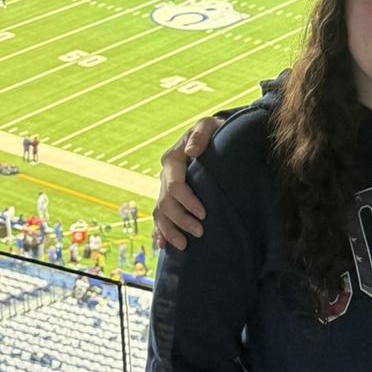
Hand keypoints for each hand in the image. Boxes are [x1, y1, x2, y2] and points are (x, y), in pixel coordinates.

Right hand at [151, 116, 223, 249]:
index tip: (203, 213)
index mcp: (172, 159)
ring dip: (169, 231)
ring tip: (183, 246)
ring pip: (160, 213)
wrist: (211, 135)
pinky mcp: (169, 196)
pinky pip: (159, 216)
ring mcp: (164, 187)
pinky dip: (159, 231)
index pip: (175, 185)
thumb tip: (191, 151)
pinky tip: (162, 245)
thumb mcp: (208, 125)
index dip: (187, 201)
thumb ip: (200, 135)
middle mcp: (165, 175)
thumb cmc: (212, 130)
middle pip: (166, 203)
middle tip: (200, 232)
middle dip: (181, 220)